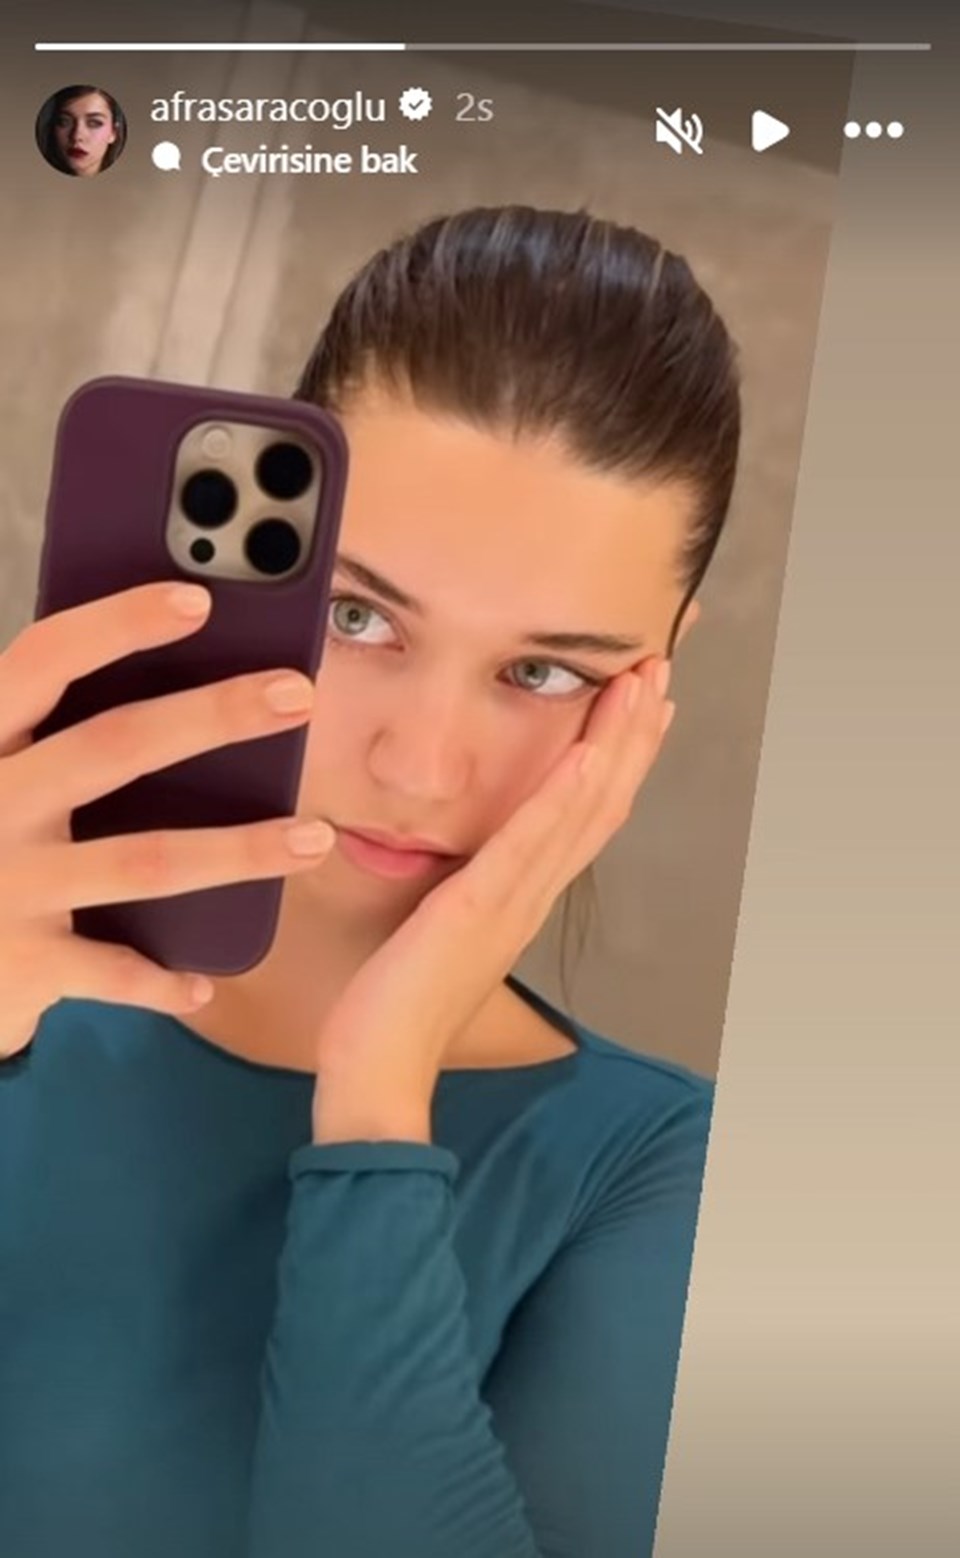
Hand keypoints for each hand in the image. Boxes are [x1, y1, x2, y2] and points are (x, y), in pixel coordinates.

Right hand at [0, 581, 332, 1059]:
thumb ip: (50, 730)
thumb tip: (175, 650)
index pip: (42, 661)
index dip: (116, 625)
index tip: (198, 598)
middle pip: (112, 746)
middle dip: (212, 715)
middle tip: (298, 694)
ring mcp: (4, 884)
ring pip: (141, 860)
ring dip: (237, 851)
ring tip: (315, 837)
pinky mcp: (19, 962)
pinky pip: (111, 970)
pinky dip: (160, 980)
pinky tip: (206, 982)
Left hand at [311, 658, 674, 1137]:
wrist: (377, 1073)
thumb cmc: (393, 1007)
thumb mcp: (432, 931)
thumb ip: (458, 892)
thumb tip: (458, 862)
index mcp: (521, 897)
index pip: (585, 816)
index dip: (619, 758)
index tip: (640, 707)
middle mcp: (531, 896)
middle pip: (601, 802)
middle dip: (633, 733)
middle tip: (660, 670)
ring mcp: (511, 901)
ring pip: (580, 810)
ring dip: (615, 742)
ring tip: (641, 683)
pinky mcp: (477, 908)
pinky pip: (529, 842)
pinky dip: (564, 795)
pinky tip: (589, 751)